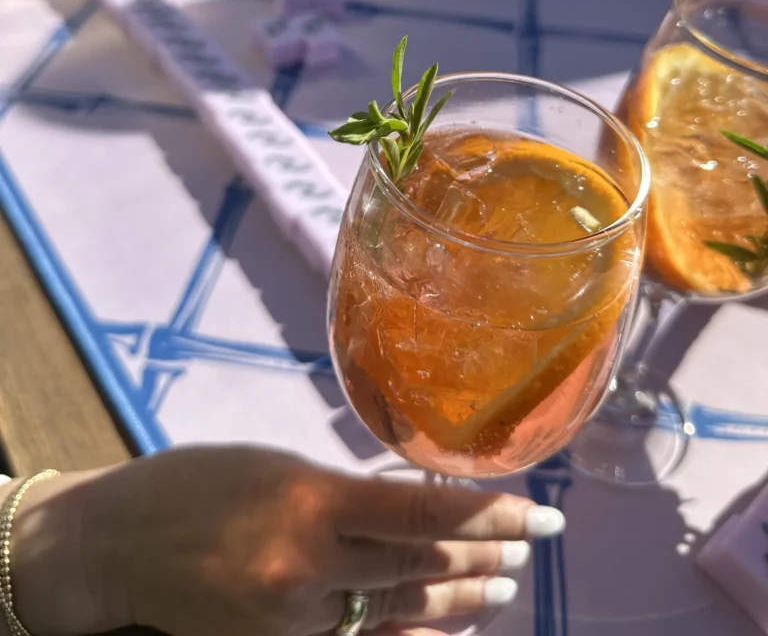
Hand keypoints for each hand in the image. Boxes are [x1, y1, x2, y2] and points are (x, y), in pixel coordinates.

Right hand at [10, 447, 564, 635]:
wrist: (118, 544)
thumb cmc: (197, 484)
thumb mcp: (277, 467)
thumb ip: (341, 494)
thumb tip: (406, 512)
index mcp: (310, 499)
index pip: (422, 512)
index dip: (491, 517)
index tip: (542, 516)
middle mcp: (309, 566)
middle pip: (420, 566)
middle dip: (484, 559)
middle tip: (530, 549)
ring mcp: (294, 618)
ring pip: (397, 607)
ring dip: (457, 598)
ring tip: (502, 586)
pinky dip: (407, 631)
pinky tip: (446, 628)